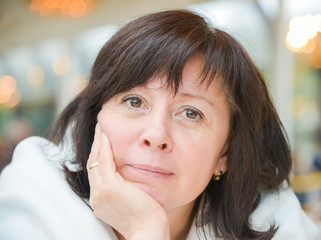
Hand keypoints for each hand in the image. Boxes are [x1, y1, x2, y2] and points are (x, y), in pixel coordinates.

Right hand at [87, 124, 169, 239]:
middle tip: (100, 130)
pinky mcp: (109, 188)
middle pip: (92, 164)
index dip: (98, 155)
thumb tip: (130, 179)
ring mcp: (100, 192)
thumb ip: (126, 190)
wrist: (148, 232)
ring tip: (101, 129)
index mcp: (101, 201)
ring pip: (95, 160)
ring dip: (98, 142)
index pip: (97, 172)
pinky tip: (106, 136)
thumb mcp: (131, 202)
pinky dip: (104, 147)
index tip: (102, 142)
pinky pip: (104, 161)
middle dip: (96, 146)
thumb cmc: (145, 219)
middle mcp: (96, 197)